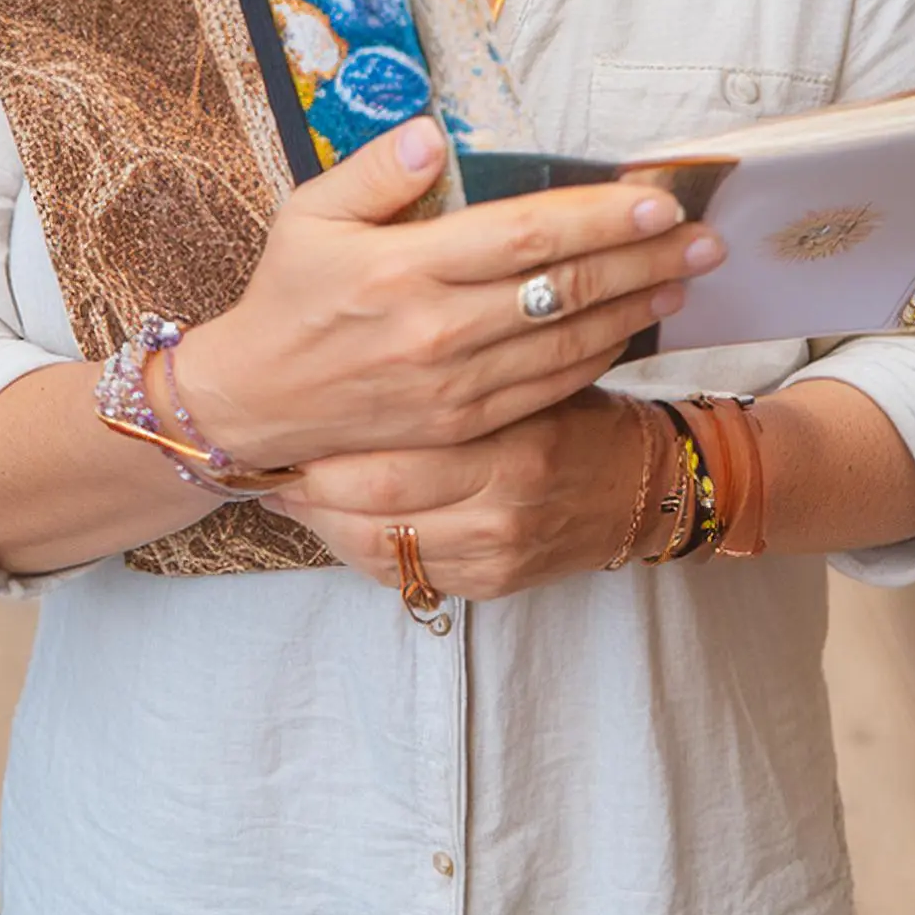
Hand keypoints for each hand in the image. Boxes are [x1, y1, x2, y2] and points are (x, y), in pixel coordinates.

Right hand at [175, 115, 723, 468]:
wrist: (256, 406)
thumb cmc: (288, 296)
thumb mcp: (310, 213)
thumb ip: (378, 171)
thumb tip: (435, 135)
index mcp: (404, 270)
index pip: (522, 237)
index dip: (597, 217)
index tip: (656, 197)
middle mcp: (438, 331)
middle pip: (565, 290)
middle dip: (645, 259)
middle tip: (706, 235)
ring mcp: (456, 386)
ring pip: (571, 343)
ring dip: (638, 307)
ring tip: (688, 275)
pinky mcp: (465, 424)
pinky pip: (550, 387)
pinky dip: (602, 355)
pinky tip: (636, 327)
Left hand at [270, 389, 663, 600]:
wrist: (640, 484)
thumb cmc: (570, 410)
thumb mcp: (528, 369)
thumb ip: (462, 360)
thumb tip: (368, 330)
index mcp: (513, 437)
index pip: (396, 449)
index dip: (330, 441)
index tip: (291, 419)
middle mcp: (505, 501)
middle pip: (376, 501)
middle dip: (312, 485)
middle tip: (274, 461)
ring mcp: (498, 551)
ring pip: (380, 546)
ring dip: (325, 522)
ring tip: (291, 492)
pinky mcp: (494, 584)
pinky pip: (405, 575)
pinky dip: (362, 550)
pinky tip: (338, 522)